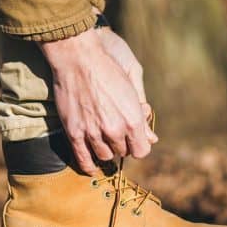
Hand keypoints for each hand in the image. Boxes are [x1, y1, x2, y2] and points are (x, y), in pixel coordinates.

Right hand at [40, 29, 154, 173]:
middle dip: (121, 144)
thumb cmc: (108, 69)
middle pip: (122, 152)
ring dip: (105, 151)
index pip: (142, 150)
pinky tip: (91, 167)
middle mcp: (114, 130)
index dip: (138, 144)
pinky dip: (88, 166)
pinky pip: (82, 158)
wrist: (78, 59)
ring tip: (102, 140)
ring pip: (104, 156)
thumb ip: (141, 116)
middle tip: (114, 130)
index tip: (132, 137)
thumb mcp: (132, 91)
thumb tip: (152, 138)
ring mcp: (93, 133)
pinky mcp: (74, 132)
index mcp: (133, 120)